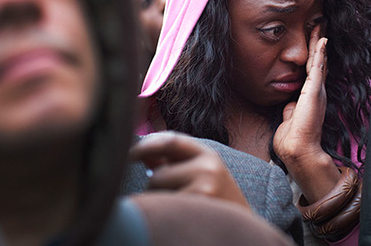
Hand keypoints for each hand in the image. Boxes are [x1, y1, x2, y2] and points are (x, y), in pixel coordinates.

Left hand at [130, 131, 249, 208]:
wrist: (243, 229)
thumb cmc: (215, 200)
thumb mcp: (200, 174)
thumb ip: (173, 162)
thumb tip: (143, 152)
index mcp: (208, 154)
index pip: (170, 140)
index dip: (145, 145)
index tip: (127, 155)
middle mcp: (209, 167)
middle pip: (159, 175)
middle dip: (156, 188)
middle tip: (170, 198)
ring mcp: (205, 187)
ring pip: (159, 193)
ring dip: (160, 203)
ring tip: (181, 208)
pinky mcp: (198, 206)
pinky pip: (165, 209)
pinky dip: (166, 215)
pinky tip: (183, 217)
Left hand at [273, 26, 339, 201]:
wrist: (298, 148)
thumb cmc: (292, 138)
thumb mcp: (289, 119)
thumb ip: (290, 109)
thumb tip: (288, 105)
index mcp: (310, 97)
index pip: (312, 72)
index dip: (314, 57)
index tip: (314, 43)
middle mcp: (316, 91)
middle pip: (318, 62)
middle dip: (318, 44)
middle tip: (320, 27)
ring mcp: (317, 89)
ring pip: (318, 60)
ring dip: (319, 43)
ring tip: (321, 26)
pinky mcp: (314, 89)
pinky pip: (318, 66)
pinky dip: (320, 51)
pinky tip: (322, 39)